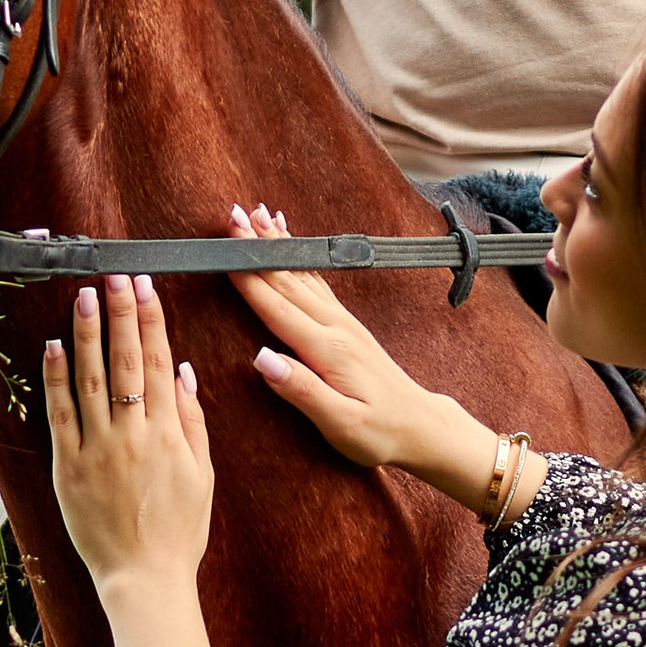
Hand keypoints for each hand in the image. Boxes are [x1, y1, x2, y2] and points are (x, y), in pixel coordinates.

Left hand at [43, 276, 215, 646]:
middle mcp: (133, 434)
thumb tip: (184, 373)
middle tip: (113, 275)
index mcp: (169, 433)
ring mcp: (97, 449)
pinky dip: (55, 379)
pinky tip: (52, 348)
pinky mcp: (68, 468)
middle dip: (119, 312)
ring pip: (90, 379)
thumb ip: (193, 420)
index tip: (143, 287)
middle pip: (126, 360)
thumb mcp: (203, 474)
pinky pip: (60, 415)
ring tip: (83, 296)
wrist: (145, 577)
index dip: (151, 320)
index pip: (160, 362)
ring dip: (85, 333)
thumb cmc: (179, 531)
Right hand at [226, 206, 533, 517]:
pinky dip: (300, 258)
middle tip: (230, 216)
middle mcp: (335, 327)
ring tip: (256, 214)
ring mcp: (343, 322)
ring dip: (278, 244)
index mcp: (327, 349)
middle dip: (257, 248)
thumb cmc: (379, 432)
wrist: (420, 427)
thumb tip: (262, 358)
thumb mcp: (340, 424)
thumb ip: (301, 390)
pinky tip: (291, 243)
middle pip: (287, 280)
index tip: (225, 248)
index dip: (248, 276)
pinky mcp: (347, 325)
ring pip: (302, 274)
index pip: (277, 306)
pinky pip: (316, 281)